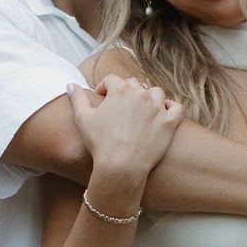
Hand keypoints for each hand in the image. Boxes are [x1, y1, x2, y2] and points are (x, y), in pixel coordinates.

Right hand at [69, 75, 182, 193]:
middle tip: (122, 107)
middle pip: (134, 84)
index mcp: (120, 89)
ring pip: (156, 93)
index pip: (112, 79)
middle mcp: (141, 93)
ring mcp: (158, 107)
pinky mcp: (170, 122)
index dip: (105, 87)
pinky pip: (176, 107)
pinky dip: (171, 108)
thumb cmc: (100, 143)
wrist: (121, 166)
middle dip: (127, 93)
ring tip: (143, 110)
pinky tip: (164, 114)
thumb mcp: (83, 119)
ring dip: (150, 98)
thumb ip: (77, 98)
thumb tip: (70, 85)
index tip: (102, 96)